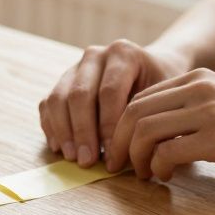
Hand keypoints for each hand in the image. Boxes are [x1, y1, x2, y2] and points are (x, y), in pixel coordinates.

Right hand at [39, 40, 188, 166]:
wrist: (152, 70)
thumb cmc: (161, 90)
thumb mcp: (165, 98)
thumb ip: (151, 119)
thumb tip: (137, 154)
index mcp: (123, 53)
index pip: (110, 92)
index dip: (108, 127)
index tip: (113, 157)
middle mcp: (95, 55)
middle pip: (80, 94)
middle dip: (82, 132)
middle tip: (87, 161)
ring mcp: (75, 66)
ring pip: (58, 98)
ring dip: (63, 131)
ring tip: (72, 157)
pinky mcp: (62, 81)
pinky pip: (48, 103)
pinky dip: (51, 127)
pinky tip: (60, 148)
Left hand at [105, 68, 214, 182]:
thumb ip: (193, 110)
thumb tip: (155, 135)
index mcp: (199, 78)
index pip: (140, 98)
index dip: (121, 126)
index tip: (120, 150)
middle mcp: (200, 88)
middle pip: (135, 113)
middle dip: (118, 143)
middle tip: (117, 166)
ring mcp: (209, 112)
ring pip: (145, 132)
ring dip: (135, 158)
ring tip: (142, 174)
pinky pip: (168, 152)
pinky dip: (159, 167)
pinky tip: (167, 176)